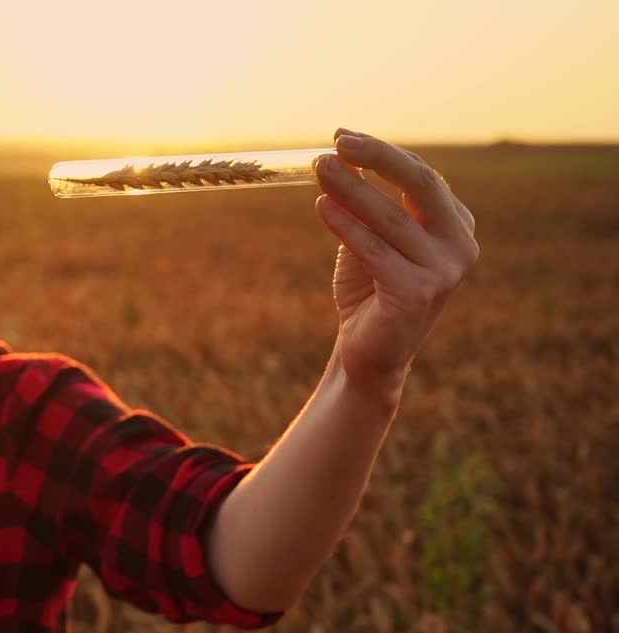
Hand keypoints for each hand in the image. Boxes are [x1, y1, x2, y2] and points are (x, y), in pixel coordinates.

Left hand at [313, 128, 478, 397]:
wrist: (369, 352)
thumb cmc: (370, 289)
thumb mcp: (370, 236)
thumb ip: (365, 200)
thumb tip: (339, 153)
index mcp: (455, 224)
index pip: (420, 174)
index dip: (381, 152)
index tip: (341, 135)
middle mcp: (460, 243)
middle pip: (420, 183)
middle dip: (377, 157)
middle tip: (338, 141)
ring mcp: (444, 270)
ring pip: (390, 217)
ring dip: (350, 188)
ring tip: (318, 168)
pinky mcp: (418, 292)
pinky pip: (374, 250)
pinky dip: (345, 226)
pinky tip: (320, 206)